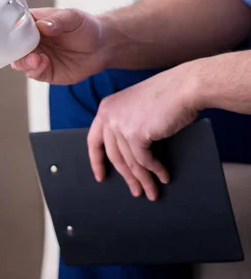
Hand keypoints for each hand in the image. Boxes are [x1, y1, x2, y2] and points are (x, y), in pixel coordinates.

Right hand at [11, 8, 106, 84]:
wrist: (102, 47)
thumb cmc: (85, 27)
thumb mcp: (73, 17)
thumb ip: (57, 21)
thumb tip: (42, 26)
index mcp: (33, 23)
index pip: (15, 25)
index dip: (10, 29)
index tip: (12, 33)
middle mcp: (30, 41)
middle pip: (13, 46)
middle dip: (15, 50)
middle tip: (26, 50)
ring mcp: (36, 56)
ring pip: (20, 62)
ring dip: (24, 62)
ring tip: (36, 60)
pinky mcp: (43, 71)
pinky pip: (33, 73)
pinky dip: (35, 70)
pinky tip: (43, 64)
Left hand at [88, 64, 199, 200]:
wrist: (185, 86)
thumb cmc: (167, 95)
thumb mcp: (136, 107)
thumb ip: (125, 123)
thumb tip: (127, 155)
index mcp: (106, 108)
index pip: (94, 140)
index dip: (96, 161)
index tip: (100, 176)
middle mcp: (109, 116)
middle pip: (113, 156)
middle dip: (126, 176)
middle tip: (135, 191)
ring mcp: (120, 125)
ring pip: (129, 161)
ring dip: (142, 179)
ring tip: (152, 192)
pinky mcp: (135, 134)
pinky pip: (144, 160)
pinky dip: (155, 171)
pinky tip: (163, 177)